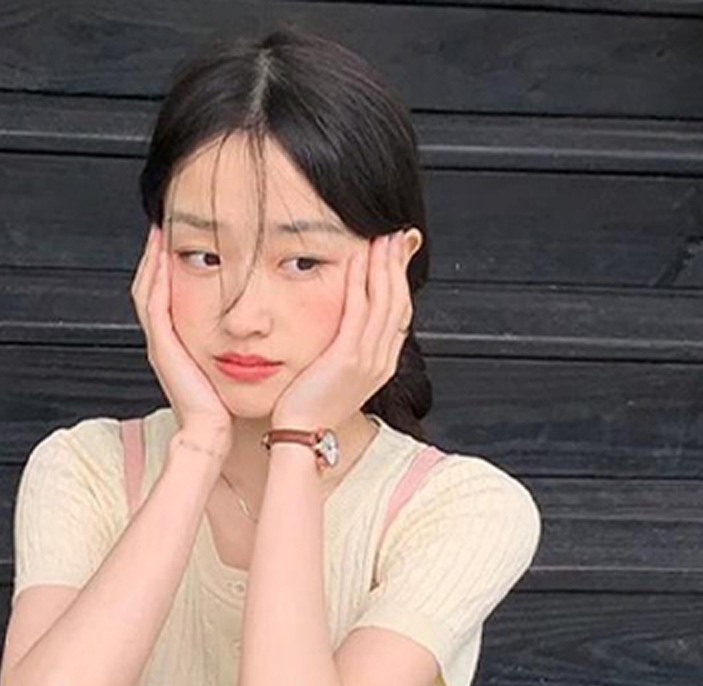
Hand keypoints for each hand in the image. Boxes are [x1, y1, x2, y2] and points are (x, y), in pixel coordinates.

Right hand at [130, 222, 232, 447]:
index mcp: (178, 342)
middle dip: (156, 253)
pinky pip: (153, 303)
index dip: (170, 264)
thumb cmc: (225, 405)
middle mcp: (165, 339)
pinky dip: (156, 276)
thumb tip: (261, 321)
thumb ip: (236, 342)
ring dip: (153, 257)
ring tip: (161, 229)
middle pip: (151, 285)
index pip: (167, 293)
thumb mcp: (230, 365)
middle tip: (164, 221)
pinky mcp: (161, 346)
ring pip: (147, 288)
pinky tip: (163, 253)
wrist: (212, 433)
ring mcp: (160, 342)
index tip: (181, 235)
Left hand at [271, 230, 415, 431]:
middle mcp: (381, 361)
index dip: (400, 280)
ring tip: (381, 237)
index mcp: (382, 365)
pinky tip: (356, 258)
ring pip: (384, 302)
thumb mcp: (337, 376)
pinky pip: (359, 311)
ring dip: (383, 265)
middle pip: (399, 302)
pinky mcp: (348, 358)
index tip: (396, 254)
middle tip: (395, 234)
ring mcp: (368, 360)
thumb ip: (347, 350)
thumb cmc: (310, 407)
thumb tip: (345, 328)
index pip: (400, 313)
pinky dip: (360, 281)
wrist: (302, 435)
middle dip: (398, 265)